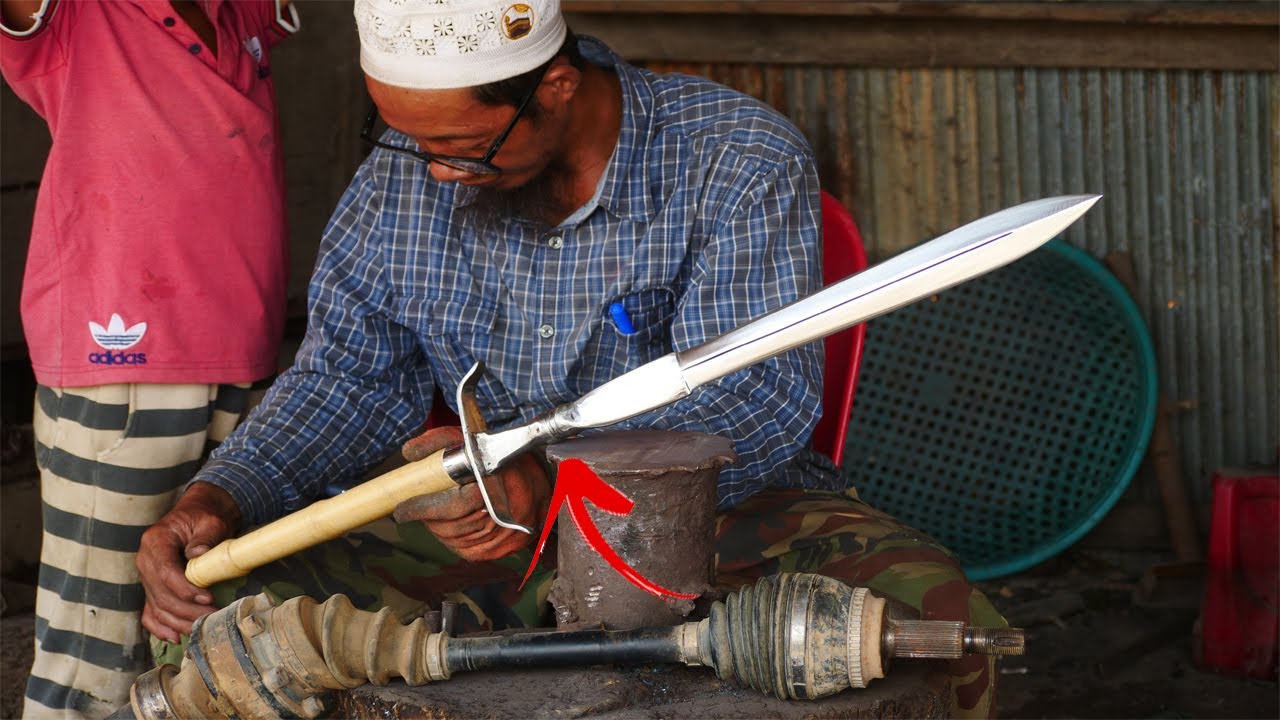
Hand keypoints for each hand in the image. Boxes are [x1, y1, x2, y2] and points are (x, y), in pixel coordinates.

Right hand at [136, 482, 240, 642]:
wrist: (199, 514)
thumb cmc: (205, 517)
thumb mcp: (210, 521)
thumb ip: (204, 537)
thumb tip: (198, 555)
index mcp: (155, 542)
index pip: (165, 572)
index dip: (185, 589)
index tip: (208, 598)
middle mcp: (145, 560)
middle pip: (161, 594)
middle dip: (187, 611)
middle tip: (212, 617)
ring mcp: (146, 576)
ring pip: (156, 607)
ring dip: (178, 622)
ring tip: (201, 628)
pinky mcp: (153, 587)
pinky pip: (150, 612)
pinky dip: (160, 627)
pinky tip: (175, 637)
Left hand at [392, 426, 549, 561]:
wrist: (541, 478)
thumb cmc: (498, 456)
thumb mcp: (469, 438)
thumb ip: (438, 441)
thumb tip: (409, 454)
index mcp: (497, 482)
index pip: (452, 505)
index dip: (423, 509)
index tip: (402, 510)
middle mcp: (506, 512)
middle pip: (451, 526)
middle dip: (427, 519)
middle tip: (413, 510)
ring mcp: (507, 534)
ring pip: (456, 540)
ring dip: (438, 529)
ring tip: (434, 514)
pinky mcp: (506, 547)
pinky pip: (468, 551)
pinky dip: (453, 540)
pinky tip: (451, 526)